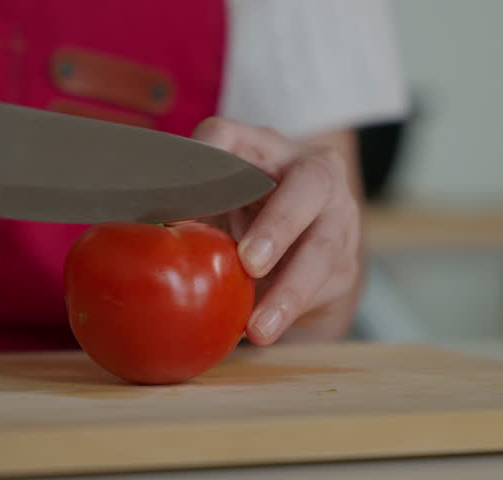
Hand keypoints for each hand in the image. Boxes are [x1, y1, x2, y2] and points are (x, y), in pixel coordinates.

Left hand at [192, 118, 362, 345]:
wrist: (298, 240)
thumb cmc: (239, 211)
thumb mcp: (211, 201)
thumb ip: (186, 208)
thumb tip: (157, 232)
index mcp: (261, 146)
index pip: (225, 135)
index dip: (202, 159)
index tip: (180, 203)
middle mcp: (311, 170)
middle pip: (307, 184)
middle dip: (278, 225)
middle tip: (250, 262)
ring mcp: (338, 215)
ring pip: (323, 250)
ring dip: (289, 291)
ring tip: (259, 328)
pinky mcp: (345, 262)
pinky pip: (325, 289)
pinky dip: (291, 313)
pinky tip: (264, 332)